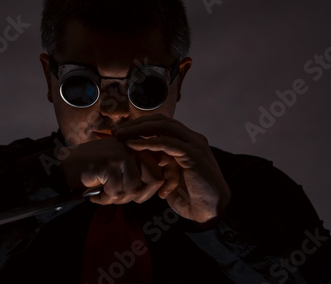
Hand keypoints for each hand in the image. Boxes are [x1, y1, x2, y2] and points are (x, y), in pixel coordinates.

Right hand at [59, 137, 164, 204]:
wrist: (65, 165)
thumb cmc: (94, 168)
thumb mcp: (120, 166)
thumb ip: (139, 172)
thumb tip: (161, 184)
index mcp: (138, 147)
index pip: (159, 174)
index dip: (151, 191)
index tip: (139, 198)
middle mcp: (133, 147)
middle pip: (154, 180)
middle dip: (137, 196)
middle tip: (117, 197)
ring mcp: (122, 154)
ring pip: (134, 189)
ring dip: (118, 198)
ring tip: (104, 194)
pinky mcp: (110, 162)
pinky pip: (116, 190)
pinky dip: (104, 198)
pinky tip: (95, 194)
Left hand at [114, 114, 230, 225]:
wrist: (212, 210)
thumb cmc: (192, 197)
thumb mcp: (172, 176)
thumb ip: (161, 163)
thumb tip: (141, 160)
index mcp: (188, 141)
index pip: (162, 123)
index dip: (141, 124)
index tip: (123, 132)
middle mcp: (192, 138)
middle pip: (161, 120)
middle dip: (137, 123)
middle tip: (117, 131)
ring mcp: (194, 144)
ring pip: (163, 127)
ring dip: (139, 129)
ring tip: (121, 136)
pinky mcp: (193, 154)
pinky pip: (167, 143)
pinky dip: (147, 142)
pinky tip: (132, 145)